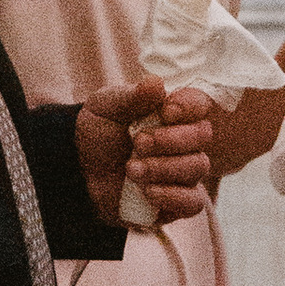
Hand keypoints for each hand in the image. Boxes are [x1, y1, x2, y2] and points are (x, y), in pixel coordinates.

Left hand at [74, 74, 214, 227]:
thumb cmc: (98, 134)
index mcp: (171, 112)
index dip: (188, 106)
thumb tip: (156, 83)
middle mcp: (184, 140)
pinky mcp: (179, 201)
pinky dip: (172, 197)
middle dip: (171, 140)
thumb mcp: (105, 108)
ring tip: (131, 169)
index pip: (198, 103)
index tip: (166, 112)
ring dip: (164, 167)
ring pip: (198, 167)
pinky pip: (194, 203)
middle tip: (138, 143)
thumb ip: (131, 97)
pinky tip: (147, 193)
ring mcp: (184, 171)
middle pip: (203, 135)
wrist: (81, 172)